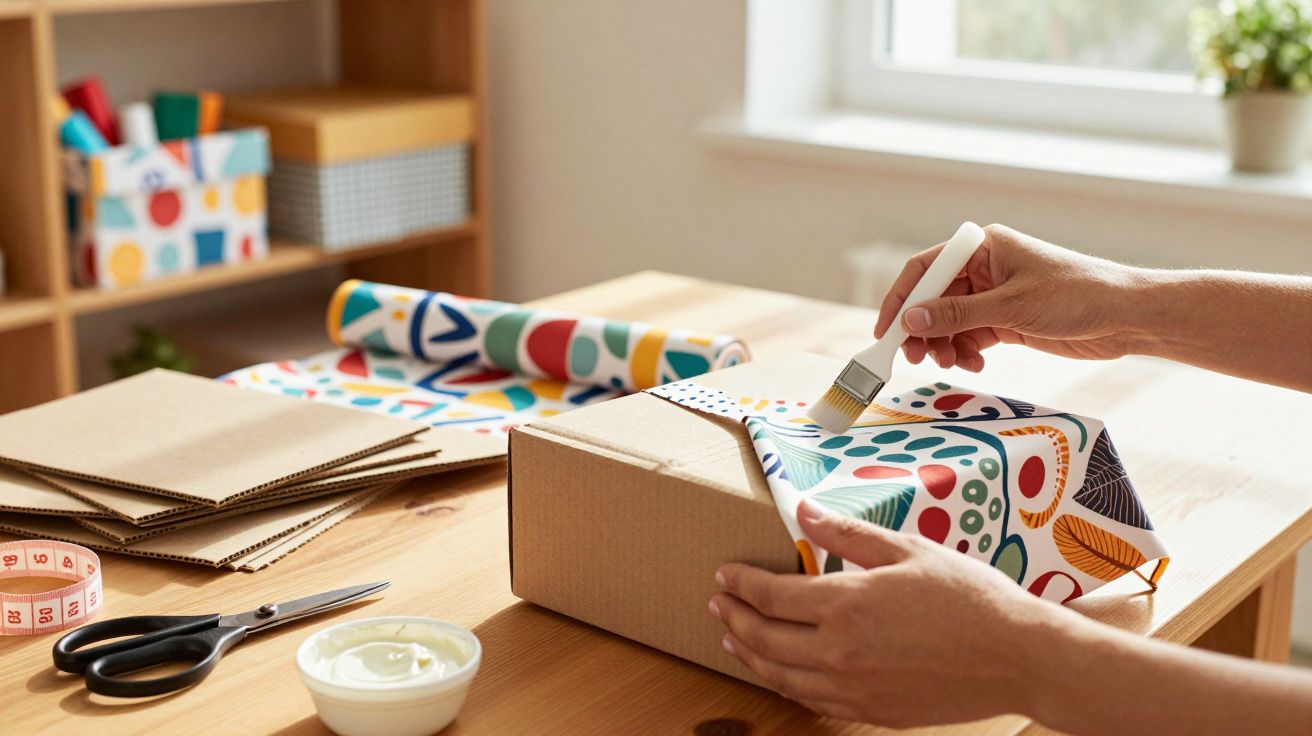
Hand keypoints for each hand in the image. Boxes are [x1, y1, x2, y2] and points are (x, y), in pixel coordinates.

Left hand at [709, 500, 1082, 727]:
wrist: (1019, 657)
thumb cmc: (971, 597)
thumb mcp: (908, 549)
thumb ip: (848, 536)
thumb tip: (804, 511)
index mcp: (846, 605)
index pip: (770, 596)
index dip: (740, 584)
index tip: (724, 574)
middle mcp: (839, 652)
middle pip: (763, 638)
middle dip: (734, 618)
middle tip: (718, 604)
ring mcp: (854, 688)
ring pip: (780, 676)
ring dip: (749, 654)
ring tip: (734, 639)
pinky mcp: (872, 711)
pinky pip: (812, 701)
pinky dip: (785, 683)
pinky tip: (780, 672)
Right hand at [873, 224, 1142, 371]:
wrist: (1125, 317)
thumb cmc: (1077, 295)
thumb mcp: (1012, 306)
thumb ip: (958, 315)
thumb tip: (911, 321)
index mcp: (983, 248)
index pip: (926, 269)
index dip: (902, 298)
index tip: (886, 330)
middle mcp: (984, 269)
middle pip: (933, 299)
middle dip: (922, 329)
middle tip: (916, 357)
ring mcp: (994, 296)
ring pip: (949, 322)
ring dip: (943, 345)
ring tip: (951, 364)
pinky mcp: (1006, 320)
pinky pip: (969, 336)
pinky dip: (965, 352)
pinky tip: (974, 364)